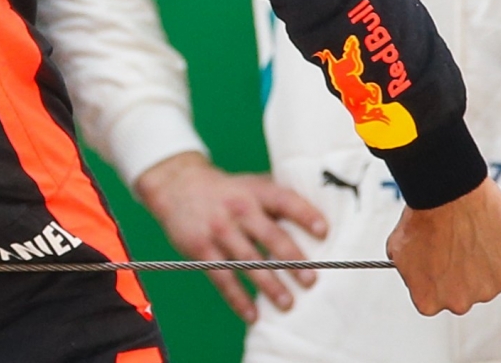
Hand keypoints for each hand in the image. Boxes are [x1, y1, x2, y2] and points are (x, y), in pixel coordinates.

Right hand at [134, 151, 326, 320]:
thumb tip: (325, 221)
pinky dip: (237, 298)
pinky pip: (221, 276)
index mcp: (254, 191)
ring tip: (287, 303)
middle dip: (291, 259)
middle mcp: (237, 208)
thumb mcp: (250, 185)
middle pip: (268, 234)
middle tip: (311, 281)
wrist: (176, 185)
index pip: (283, 200)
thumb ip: (278, 199)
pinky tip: (252, 314)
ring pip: (247, 260)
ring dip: (269, 284)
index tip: (323, 231)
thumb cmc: (227, 190)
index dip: (304, 214)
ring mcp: (218, 228)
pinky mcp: (200, 248)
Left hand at [387, 177, 500, 315]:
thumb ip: (409, 272)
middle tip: (455, 243)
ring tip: (469, 234)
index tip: (437, 257)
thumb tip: (411, 274)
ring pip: (487, 280)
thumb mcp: (398, 248)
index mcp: (427, 300)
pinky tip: (487, 232)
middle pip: (462, 292)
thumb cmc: (422, 214)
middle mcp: (458, 303)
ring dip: (481, 263)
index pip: (433, 297)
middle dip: (459, 272)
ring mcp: (488, 291)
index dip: (435, 274)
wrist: (447, 193)